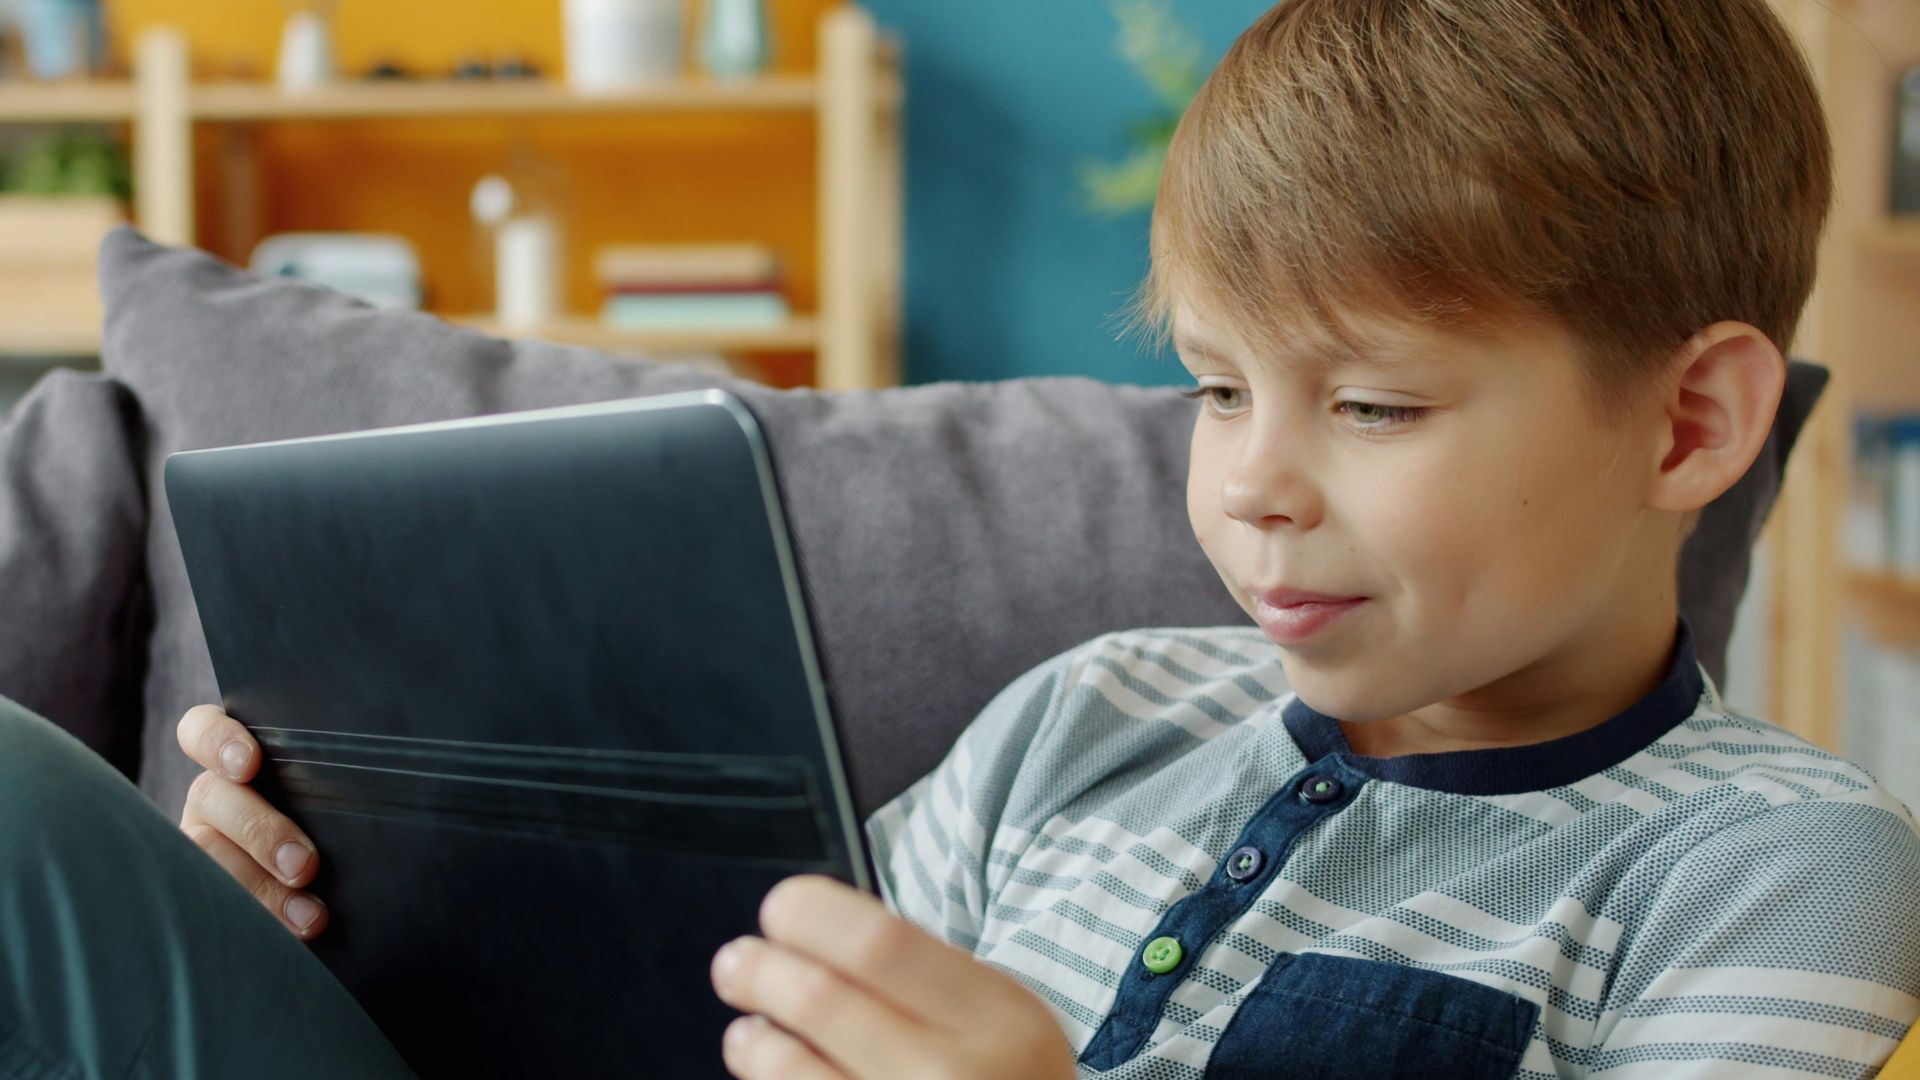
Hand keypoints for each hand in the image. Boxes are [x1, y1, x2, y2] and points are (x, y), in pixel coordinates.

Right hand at [175, 704, 327, 939]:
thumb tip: (380, 782)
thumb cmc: (339, 816)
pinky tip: (286, 938)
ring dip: (260, 889)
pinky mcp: (206, 889)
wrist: (337, 882)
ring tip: (308, 917)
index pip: (202, 730)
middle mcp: (212, 796)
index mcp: (236, 758)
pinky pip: (216, 905)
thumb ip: (332, 778)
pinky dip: (256, 921)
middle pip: (211, 798)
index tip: (249, 764)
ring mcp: (203, 842)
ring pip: (207, 856)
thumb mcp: (331, 790)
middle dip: (260, 832)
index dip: (217, 741)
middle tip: (303, 865)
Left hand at [709, 875, 1076, 1079]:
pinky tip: (774, 1072)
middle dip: (761, 971)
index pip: (879, 942)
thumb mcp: (997, 1015)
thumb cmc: (1004, 1076)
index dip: (811, 914)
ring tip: (748, 1033)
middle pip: (820, 999)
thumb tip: (810, 928)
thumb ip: (922, 975)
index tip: (782, 907)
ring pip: (788, 1068)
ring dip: (752, 1042)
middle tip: (736, 963)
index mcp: (995, 1016)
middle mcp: (951, 1075)